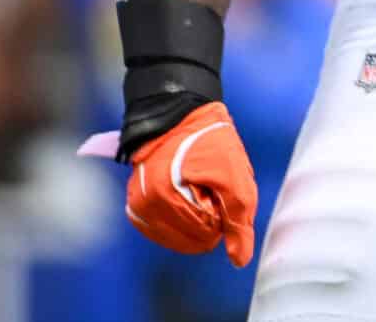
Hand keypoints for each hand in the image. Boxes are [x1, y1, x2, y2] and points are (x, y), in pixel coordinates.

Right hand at [103, 101, 257, 264]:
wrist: (177, 114)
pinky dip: (179, 221)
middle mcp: (145, 207)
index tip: (219, 187)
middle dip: (209, 217)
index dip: (223, 214)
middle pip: (191, 239)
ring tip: (195, 187)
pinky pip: (163, 231)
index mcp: (167, 199)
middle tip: (208, 186)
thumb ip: (239, 220)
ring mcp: (138, 207)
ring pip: (177, 238)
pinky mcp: (136, 206)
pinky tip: (186, 199)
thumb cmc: (209, 141)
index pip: (207, 234)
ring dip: (194, 218)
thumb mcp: (235, 176)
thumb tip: (239, 260)